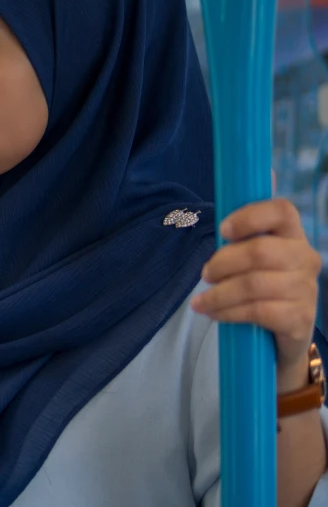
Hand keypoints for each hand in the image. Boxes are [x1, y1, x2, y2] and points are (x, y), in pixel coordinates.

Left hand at [194, 198, 320, 389]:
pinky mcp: (300, 319)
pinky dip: (228, 313)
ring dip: (219, 294)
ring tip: (201, 302)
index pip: (282, 210)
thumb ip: (249, 225)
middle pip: (260, 251)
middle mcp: (306, 258)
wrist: (280, 336)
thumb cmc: (260, 286)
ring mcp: (307, 290)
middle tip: (204, 275)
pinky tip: (214, 314)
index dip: (249, 217)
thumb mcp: (253, 255)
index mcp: (293, 235)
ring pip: (254, 285)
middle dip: (222, 263)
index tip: (223, 231)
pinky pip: (258, 311)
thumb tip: (267, 170)